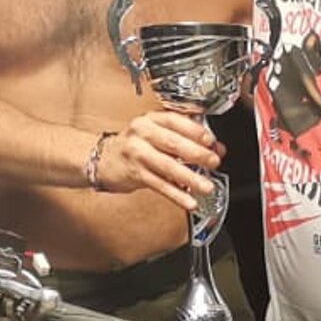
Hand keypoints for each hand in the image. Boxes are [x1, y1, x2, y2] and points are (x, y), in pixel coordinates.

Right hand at [97, 108, 220, 212]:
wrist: (103, 160)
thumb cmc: (134, 146)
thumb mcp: (158, 135)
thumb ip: (187, 139)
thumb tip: (217, 148)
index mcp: (151, 119)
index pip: (176, 121)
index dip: (195, 131)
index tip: (211, 141)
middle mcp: (142, 133)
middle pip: (172, 142)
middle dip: (196, 153)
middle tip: (214, 162)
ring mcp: (136, 153)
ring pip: (167, 166)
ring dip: (190, 177)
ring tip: (206, 186)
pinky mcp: (134, 173)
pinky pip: (159, 185)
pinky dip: (176, 194)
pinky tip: (188, 201)